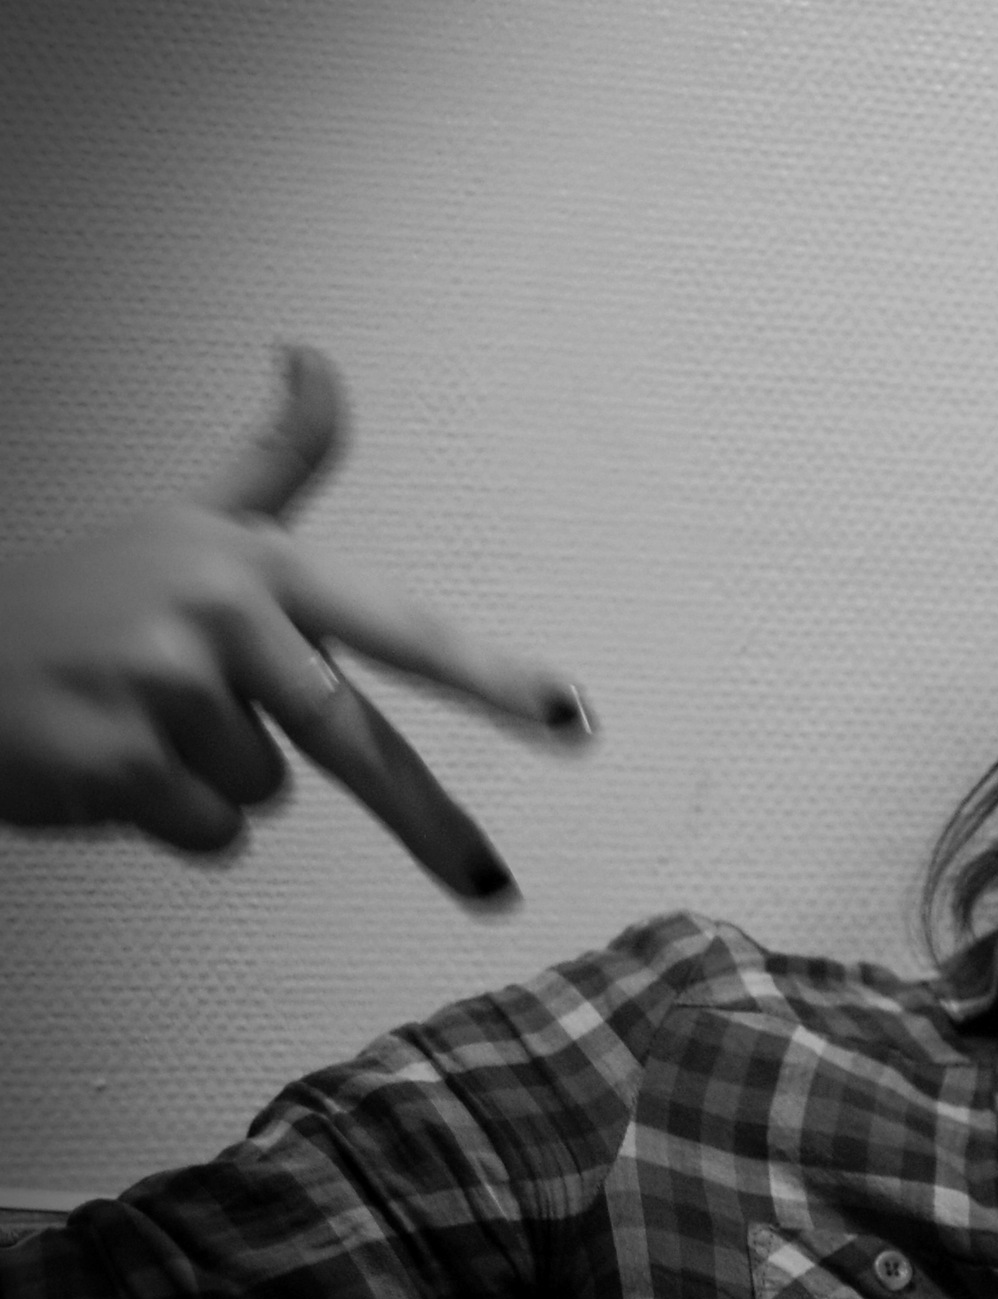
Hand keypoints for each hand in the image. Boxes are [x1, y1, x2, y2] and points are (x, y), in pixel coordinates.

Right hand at [0, 347, 592, 902]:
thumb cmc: (81, 597)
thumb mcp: (185, 519)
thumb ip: (275, 457)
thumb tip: (315, 362)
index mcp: (255, 566)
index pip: (400, 627)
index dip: (490, 676)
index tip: (567, 716)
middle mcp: (218, 618)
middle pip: (356, 744)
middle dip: (431, 826)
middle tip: (493, 887)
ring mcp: (165, 689)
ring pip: (265, 794)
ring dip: (215, 781)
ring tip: (143, 723)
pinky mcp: (120, 763)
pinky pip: (210, 833)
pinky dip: (172, 821)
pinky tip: (115, 765)